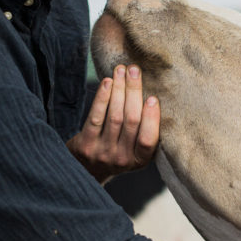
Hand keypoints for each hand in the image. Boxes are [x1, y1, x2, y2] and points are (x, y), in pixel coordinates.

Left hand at [67, 65, 159, 182]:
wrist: (86, 170)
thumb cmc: (118, 152)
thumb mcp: (135, 151)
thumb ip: (145, 132)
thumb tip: (154, 96)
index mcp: (140, 160)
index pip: (148, 139)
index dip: (151, 118)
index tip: (153, 97)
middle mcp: (122, 159)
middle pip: (131, 121)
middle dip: (134, 92)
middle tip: (135, 70)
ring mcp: (103, 152)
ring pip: (114, 116)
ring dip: (119, 89)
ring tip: (121, 70)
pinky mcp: (86, 145)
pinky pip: (96, 117)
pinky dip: (102, 98)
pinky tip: (107, 82)